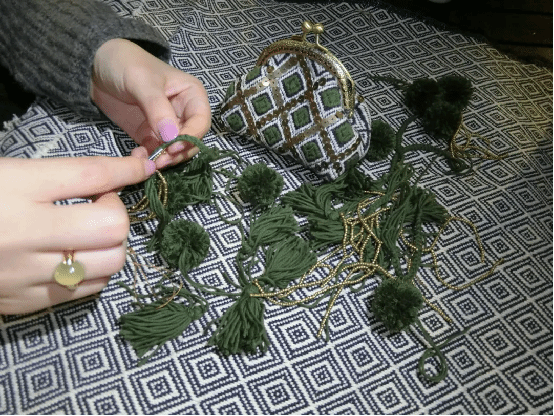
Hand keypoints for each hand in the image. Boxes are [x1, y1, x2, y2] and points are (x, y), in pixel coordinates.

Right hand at [0, 156, 155, 314]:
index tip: (141, 165)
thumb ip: (57, 175)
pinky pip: (86, 291)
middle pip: (112, 226)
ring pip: (109, 264)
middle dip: (117, 212)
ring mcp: (24, 274)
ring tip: (90, 234)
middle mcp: (24, 233)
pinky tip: (78, 259)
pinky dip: (95, 272)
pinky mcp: (23, 302)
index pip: (90, 175)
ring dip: (112, 244)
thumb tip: (115, 173)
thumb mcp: (7, 172)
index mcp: (15, 187)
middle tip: (100, 205)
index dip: (125, 169)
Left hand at [91, 38, 211, 168]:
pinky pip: (157, 153)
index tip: (172, 148)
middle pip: (191, 141)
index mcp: (192, 95)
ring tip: (147, 162)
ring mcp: (168, 126)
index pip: (201, 122)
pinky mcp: (151, 136)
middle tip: (160, 161)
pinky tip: (136, 157)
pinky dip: (149, 159)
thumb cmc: (125, 64)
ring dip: (165, 160)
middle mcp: (185, 113)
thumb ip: (157, 108)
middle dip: (178, 153)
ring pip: (176, 151)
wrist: (96, 66)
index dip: (191, 137)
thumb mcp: (142, 82)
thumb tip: (172, 137)